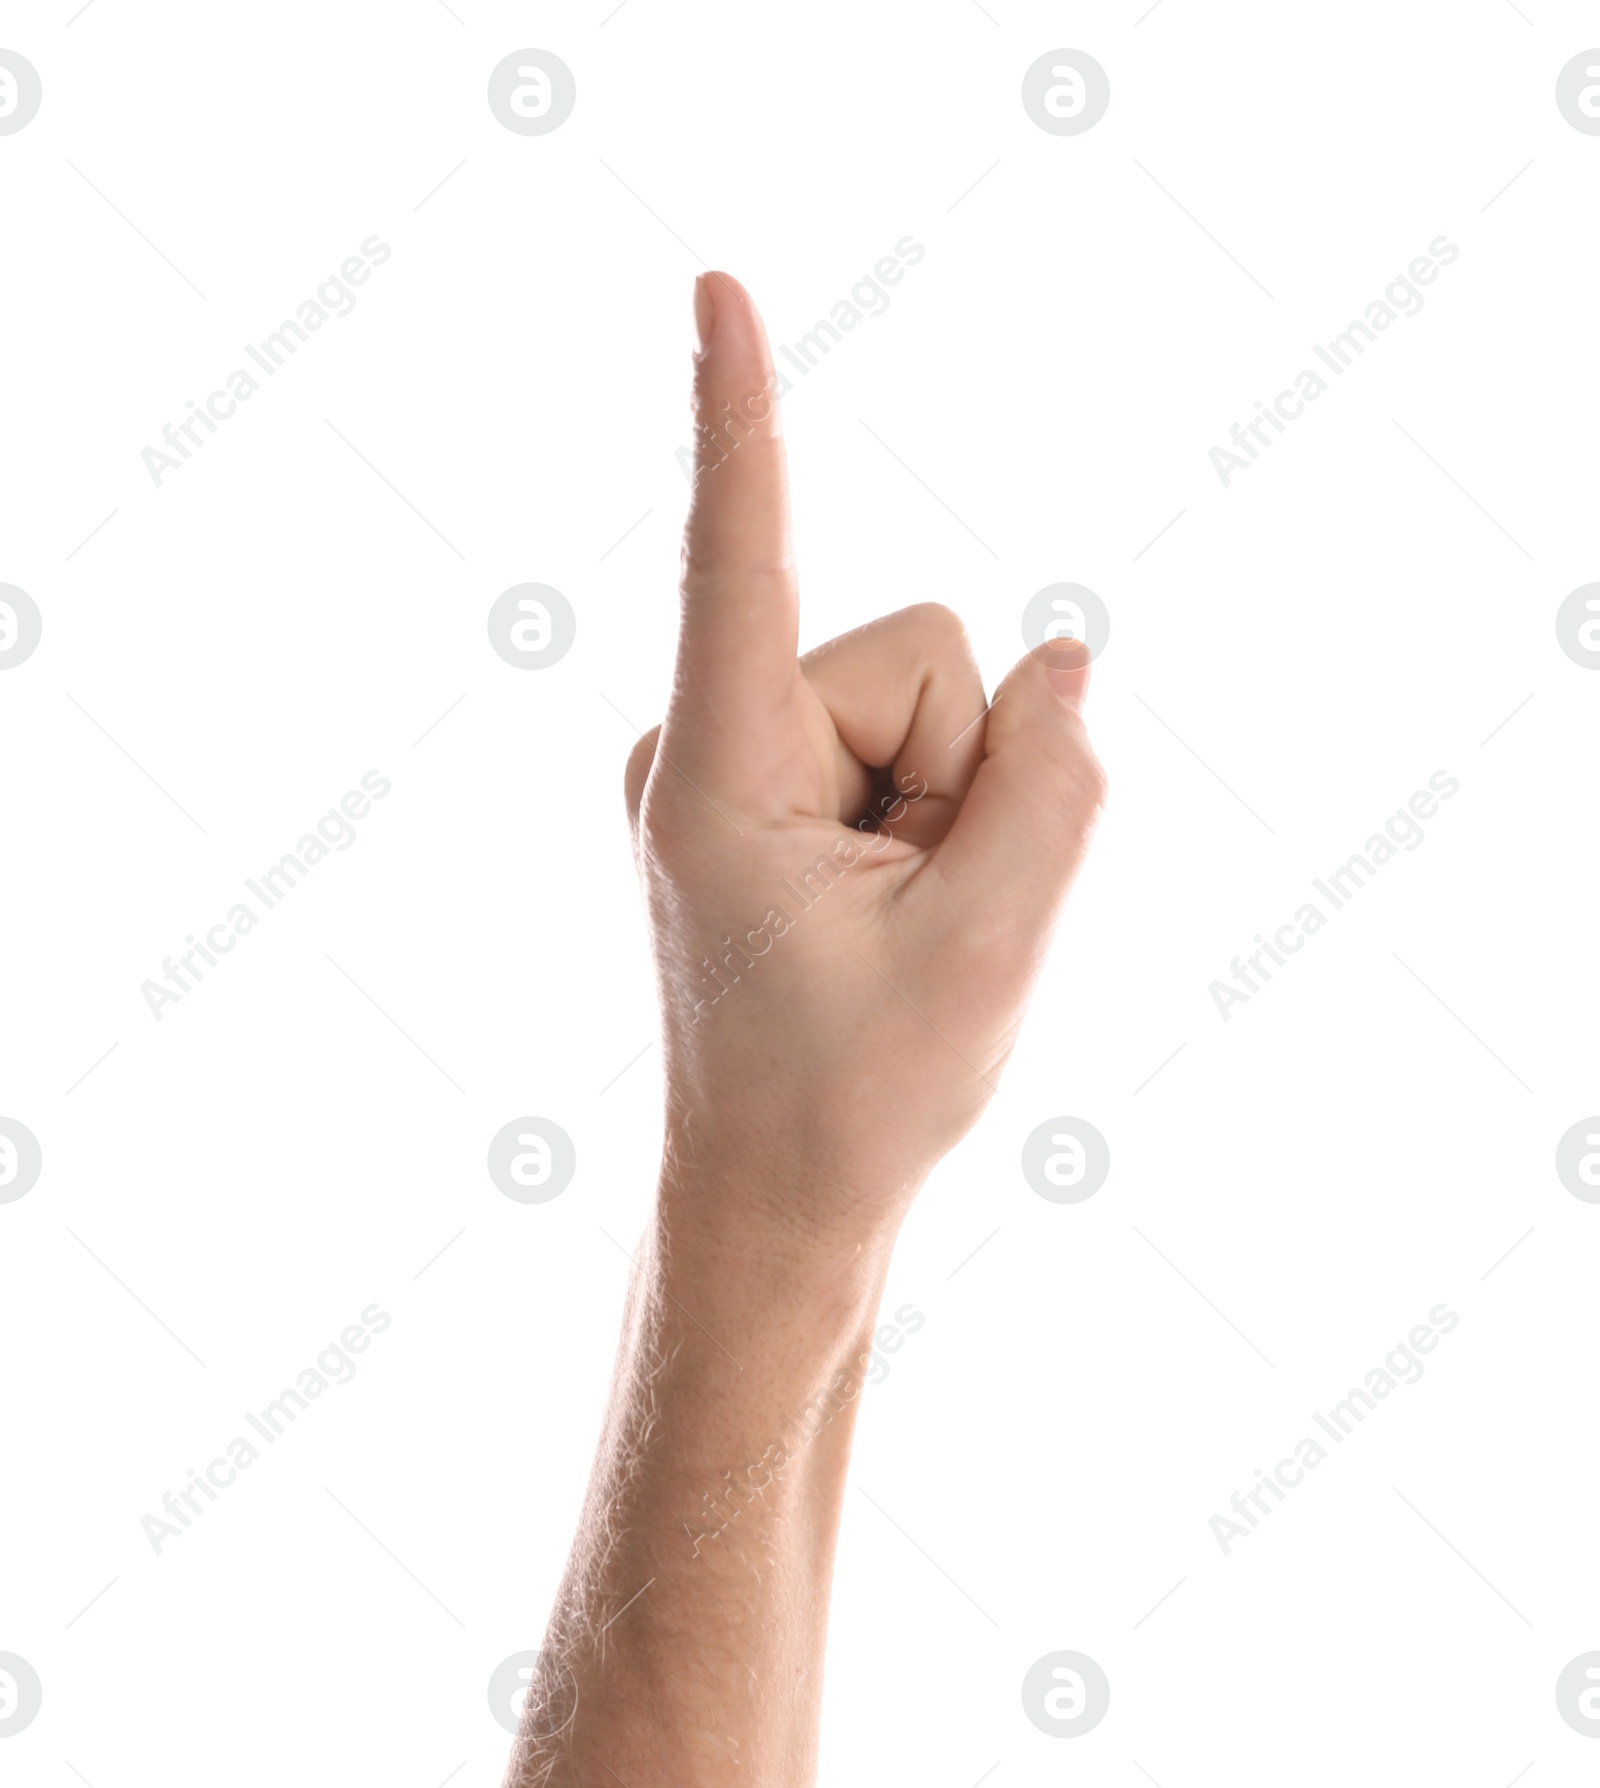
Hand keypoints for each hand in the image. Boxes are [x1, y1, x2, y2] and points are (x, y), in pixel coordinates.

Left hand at [627, 272, 1106, 1255]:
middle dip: (967, 774)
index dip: (741, 423)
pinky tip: (893, 903)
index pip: (738, 565)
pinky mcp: (773, 777)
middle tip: (923, 912)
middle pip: (923, 655)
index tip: (715, 289)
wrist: (774, 1199)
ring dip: (958, 805)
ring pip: (934, 696)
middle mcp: (705, 742)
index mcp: (716, 778)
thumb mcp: (990, 952)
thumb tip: (1062, 663)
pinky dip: (940, 814)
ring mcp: (737, 758)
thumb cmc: (855, 1098)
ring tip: (902, 918)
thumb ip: (1051, 787)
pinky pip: (914, 735)